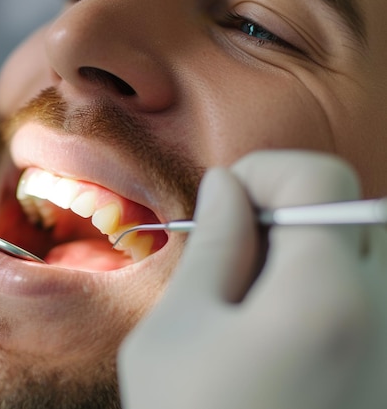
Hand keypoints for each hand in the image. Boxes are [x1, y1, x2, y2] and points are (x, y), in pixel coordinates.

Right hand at [119, 151, 386, 408]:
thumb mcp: (179, 330)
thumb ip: (213, 245)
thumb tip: (227, 184)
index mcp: (325, 298)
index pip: (320, 180)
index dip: (264, 172)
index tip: (225, 201)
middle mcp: (385, 317)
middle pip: (356, 211)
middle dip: (294, 209)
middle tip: (241, 248)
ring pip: (366, 254)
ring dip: (312, 249)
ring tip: (256, 293)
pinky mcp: (385, 372)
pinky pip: (368, 297)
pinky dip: (325, 286)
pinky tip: (279, 326)